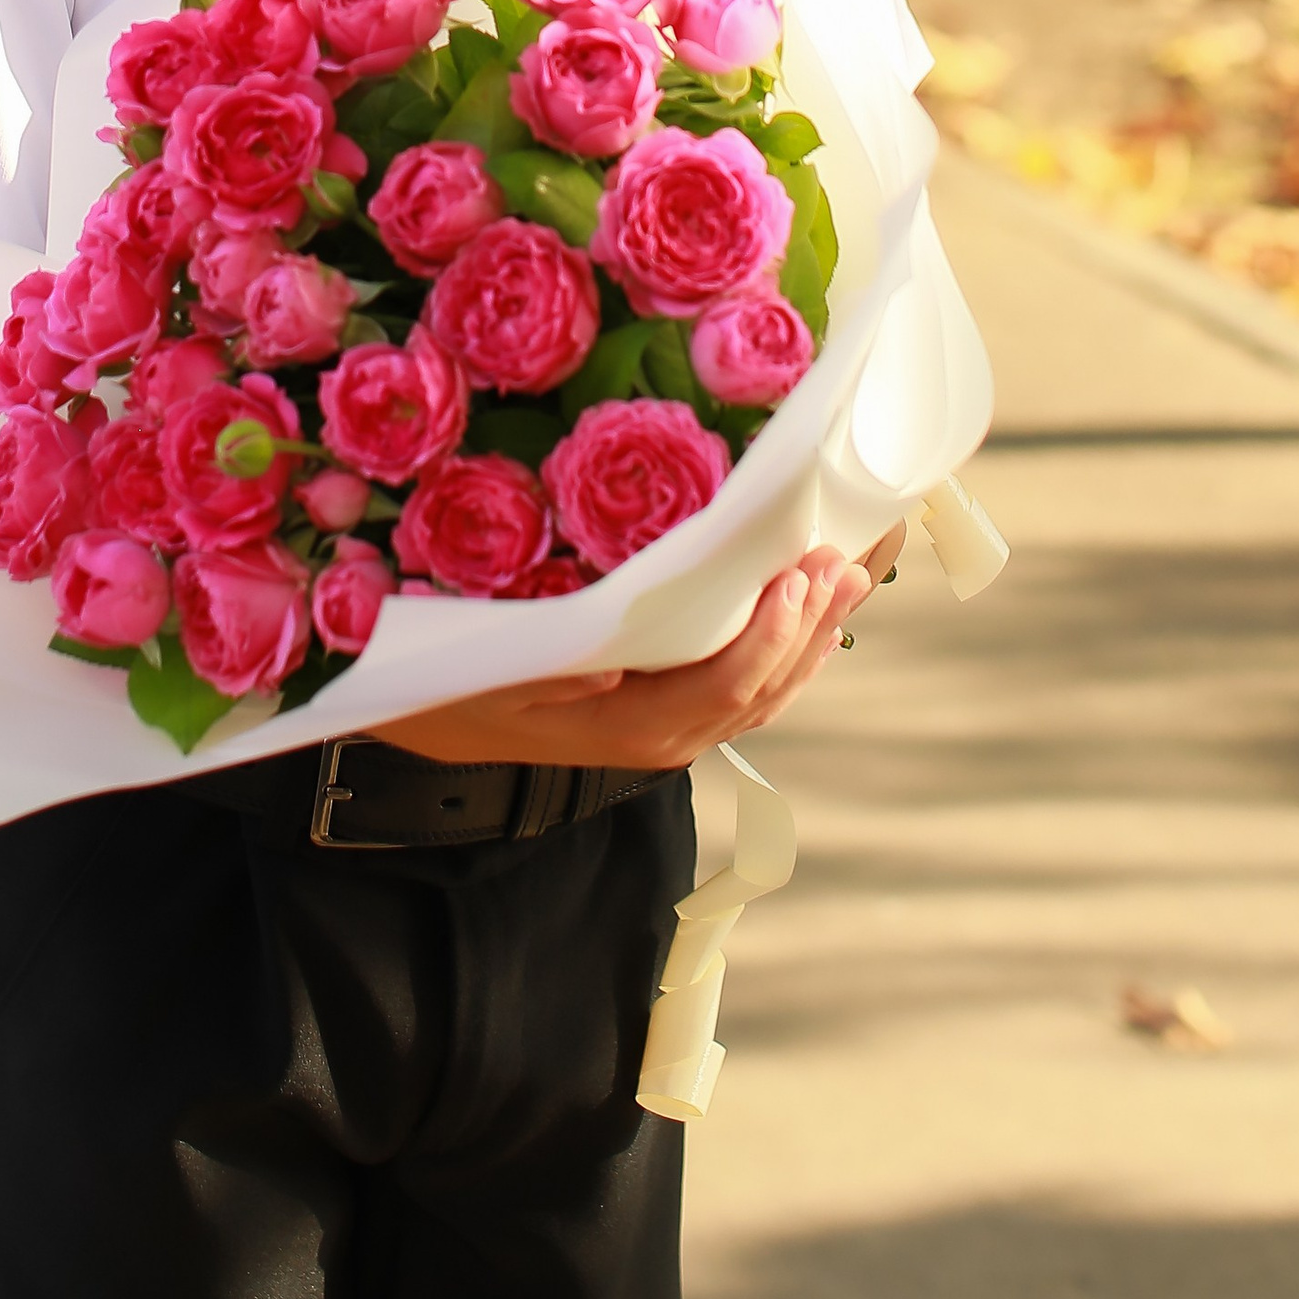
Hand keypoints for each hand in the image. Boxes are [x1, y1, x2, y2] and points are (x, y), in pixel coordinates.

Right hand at [366, 540, 881, 771]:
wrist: (449, 721)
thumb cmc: (467, 685)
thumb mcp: (493, 679)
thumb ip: (552, 678)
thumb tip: (610, 670)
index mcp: (633, 730)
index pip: (722, 686)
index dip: (768, 637)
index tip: (796, 579)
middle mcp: (668, 738)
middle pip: (761, 687)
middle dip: (809, 626)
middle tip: (843, 561)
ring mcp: (676, 731)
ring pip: (765, 691)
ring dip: (813, 636)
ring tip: (850, 576)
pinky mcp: (676, 714)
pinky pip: (748, 689)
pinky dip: (789, 655)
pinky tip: (814, 621)